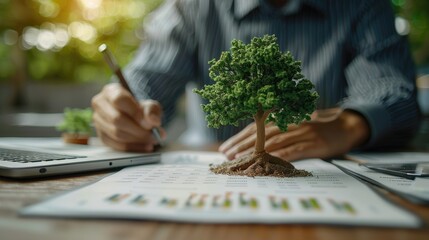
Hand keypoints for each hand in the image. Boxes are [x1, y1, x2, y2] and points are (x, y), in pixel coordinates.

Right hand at [91, 83, 165, 151]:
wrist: (134, 117)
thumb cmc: (140, 108)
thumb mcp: (150, 105)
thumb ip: (152, 110)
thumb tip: (153, 121)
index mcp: (110, 91)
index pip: (119, 100)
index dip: (135, 112)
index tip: (149, 123)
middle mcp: (100, 104)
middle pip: (116, 119)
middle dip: (138, 130)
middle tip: (153, 135)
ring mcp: (98, 121)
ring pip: (116, 133)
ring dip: (136, 140)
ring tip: (151, 140)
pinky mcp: (101, 136)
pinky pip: (116, 145)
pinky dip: (133, 147)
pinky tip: (145, 146)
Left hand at [219, 109, 369, 160]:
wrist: (347, 125)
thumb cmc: (319, 127)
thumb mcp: (297, 123)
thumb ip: (280, 129)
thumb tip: (257, 142)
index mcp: (284, 118)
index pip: (257, 128)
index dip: (240, 137)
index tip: (226, 147)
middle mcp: (289, 123)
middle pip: (260, 135)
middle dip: (241, 145)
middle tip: (226, 154)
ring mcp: (301, 133)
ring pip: (273, 143)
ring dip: (254, 151)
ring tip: (239, 160)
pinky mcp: (313, 143)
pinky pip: (293, 150)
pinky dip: (278, 157)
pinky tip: (266, 162)